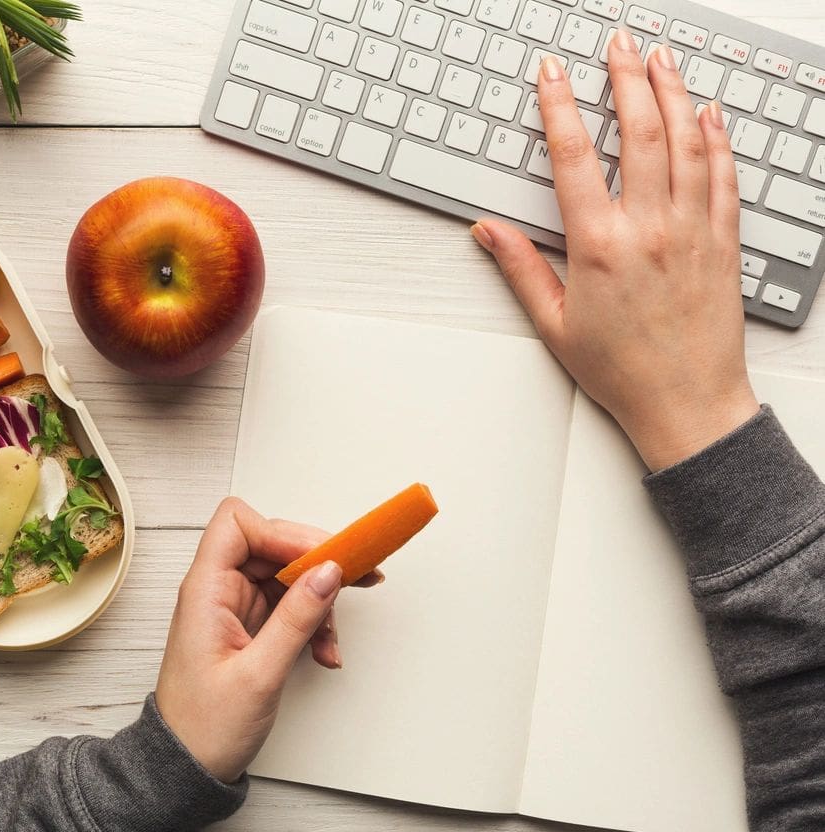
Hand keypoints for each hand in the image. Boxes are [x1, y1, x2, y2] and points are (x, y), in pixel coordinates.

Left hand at [154, 497, 379, 782]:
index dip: (282, 532)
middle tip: (356, 578)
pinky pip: (288, 605)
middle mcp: (217, 590)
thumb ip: (296, 618)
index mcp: (205, 590)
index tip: (322, 557)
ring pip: (286, 575)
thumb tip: (328, 572)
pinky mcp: (248, 625)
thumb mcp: (259, 674)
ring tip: (331, 637)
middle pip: (270, 544)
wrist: (187, 767)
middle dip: (314, 562)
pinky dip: (312, 622)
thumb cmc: (203, 727)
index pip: (237, 525)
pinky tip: (324, 650)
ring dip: (318, 600)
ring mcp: (233, 606)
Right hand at [471, 33, 757, 470]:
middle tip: (617, 44)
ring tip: (661, 60)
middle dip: (626, 78)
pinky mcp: (724, 241)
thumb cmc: (622, 370)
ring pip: (688, 143)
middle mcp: (650, 229)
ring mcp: (693, 231)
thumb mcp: (553, 323)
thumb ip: (519, 268)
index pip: (575, 157)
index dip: (559, 107)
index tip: (552, 75)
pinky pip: (725, 176)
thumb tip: (487, 231)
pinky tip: (709, 114)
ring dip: (674, 93)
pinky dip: (718, 138)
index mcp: (600, 247)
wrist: (687, 404)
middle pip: (641, 132)